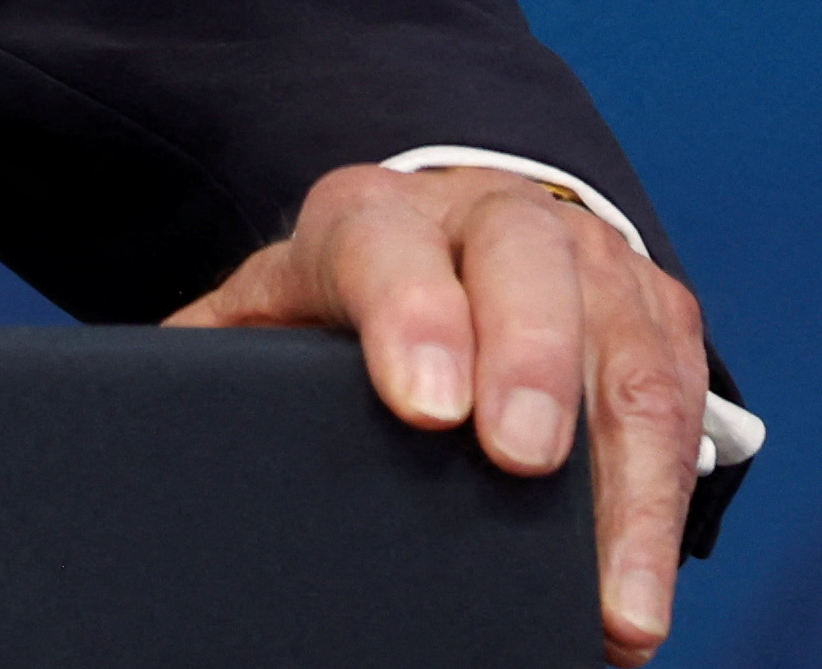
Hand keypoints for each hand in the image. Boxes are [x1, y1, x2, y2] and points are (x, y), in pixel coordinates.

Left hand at [171, 162, 712, 662]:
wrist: (458, 230)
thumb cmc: (354, 294)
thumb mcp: (277, 307)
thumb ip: (217, 353)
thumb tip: (139, 416)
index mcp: (375, 216)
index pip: (387, 244)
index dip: (410, 315)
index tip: (421, 406)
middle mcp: (492, 217)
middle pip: (527, 265)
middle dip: (529, 364)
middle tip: (519, 465)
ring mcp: (590, 259)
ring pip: (626, 347)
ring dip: (627, 483)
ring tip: (611, 606)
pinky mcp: (658, 313)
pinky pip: (682, 401)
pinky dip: (668, 505)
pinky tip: (640, 597)